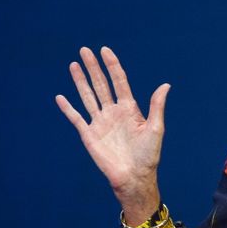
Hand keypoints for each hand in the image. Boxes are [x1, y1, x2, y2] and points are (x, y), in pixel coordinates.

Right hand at [56, 46, 169, 224]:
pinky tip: (60, 97)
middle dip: (93, 67)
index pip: (119, 81)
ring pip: (88, 96)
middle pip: (101, 84)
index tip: (105, 50)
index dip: (112, 66)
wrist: (134, 177)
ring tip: (73, 64)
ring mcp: (100, 122)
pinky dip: (68, 108)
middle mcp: (113, 112)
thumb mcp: (156, 128)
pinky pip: (76, 118)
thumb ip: (156, 106)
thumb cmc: (148, 154)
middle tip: (84, 50)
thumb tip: (166, 84)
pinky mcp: (89, 135)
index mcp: (129, 109)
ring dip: (80, 81)